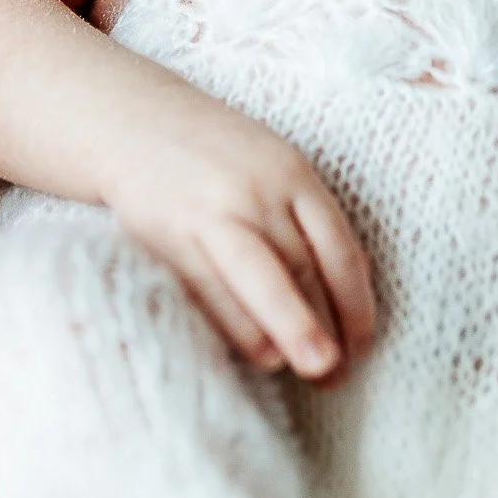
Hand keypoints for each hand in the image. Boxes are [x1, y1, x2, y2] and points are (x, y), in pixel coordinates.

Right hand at [102, 99, 377, 383]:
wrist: (134, 122)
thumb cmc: (217, 157)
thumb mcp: (272, 166)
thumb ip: (305, 218)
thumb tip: (348, 295)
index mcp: (292, 171)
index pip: (339, 247)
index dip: (356, 304)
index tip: (363, 345)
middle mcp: (256, 190)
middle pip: (302, 269)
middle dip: (325, 328)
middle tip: (338, 375)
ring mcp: (211, 212)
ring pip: (261, 282)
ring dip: (288, 333)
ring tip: (308, 369)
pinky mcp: (169, 234)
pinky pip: (211, 291)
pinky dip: (239, 328)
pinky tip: (260, 354)